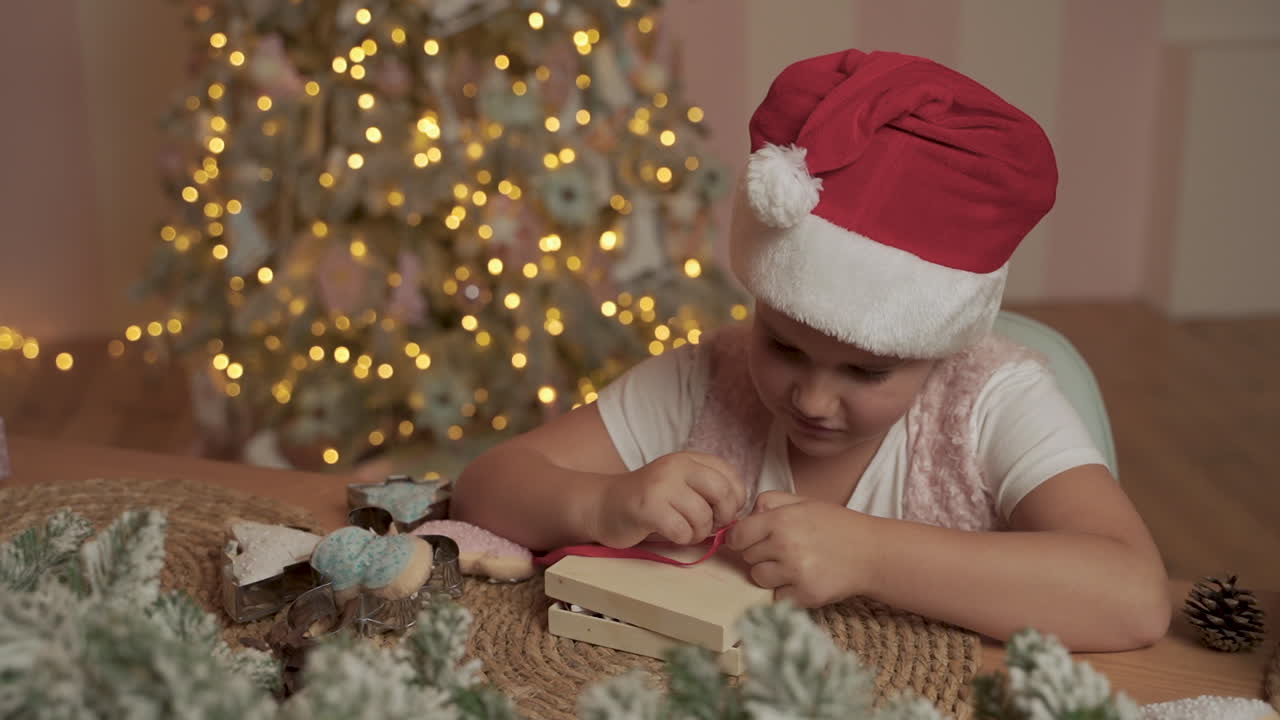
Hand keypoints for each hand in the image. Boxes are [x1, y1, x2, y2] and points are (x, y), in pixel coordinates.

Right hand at [590, 452, 746, 547]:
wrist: (604, 505)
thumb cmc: (650, 503)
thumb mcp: (682, 486)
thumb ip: (708, 491)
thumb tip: (739, 512)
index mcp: (689, 458)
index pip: (731, 475)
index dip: (735, 500)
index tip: (722, 512)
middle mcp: (677, 466)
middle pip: (723, 492)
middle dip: (723, 517)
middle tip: (710, 526)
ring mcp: (661, 484)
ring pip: (703, 516)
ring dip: (699, 532)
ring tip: (685, 530)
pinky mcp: (648, 507)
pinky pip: (682, 530)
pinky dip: (682, 539)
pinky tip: (670, 533)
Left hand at [726, 490, 875, 607]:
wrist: (871, 553)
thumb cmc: (836, 525)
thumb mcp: (803, 502)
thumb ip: (770, 502)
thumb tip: (744, 517)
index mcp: (781, 519)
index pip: (738, 535)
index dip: (740, 538)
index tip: (747, 540)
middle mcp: (784, 545)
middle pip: (747, 556)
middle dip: (760, 553)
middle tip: (783, 549)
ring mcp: (794, 573)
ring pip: (758, 577)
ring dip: (770, 573)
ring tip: (792, 565)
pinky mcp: (804, 595)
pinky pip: (776, 596)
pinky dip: (785, 591)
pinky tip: (802, 579)